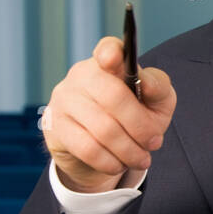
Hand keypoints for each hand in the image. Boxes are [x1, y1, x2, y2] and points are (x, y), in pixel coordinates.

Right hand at [43, 36, 176, 191]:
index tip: (113, 60)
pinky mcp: (55, 126)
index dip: (110, 53)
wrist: (103, 149)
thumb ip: (158, 88)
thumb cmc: (134, 117)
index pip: (108, 48)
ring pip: (103, 128)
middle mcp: (82, 74)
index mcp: (109, 62)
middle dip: (140, 126)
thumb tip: (147, 84)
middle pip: (113, 96)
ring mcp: (64, 98)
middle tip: (154, 143)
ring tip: (141, 159)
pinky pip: (87, 148)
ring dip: (129, 150)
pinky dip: (110, 161)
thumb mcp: (156, 102)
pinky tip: (119, 164)